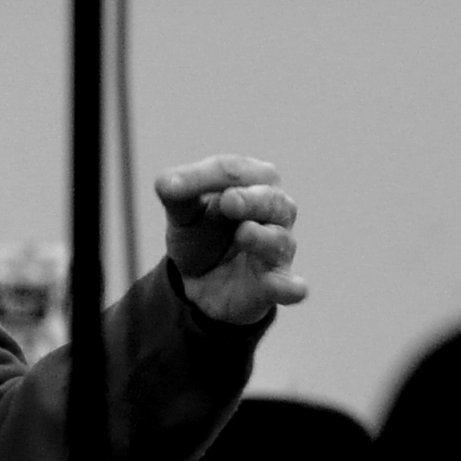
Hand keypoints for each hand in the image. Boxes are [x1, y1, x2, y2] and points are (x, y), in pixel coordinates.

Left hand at [156, 156, 304, 325]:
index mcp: (254, 185)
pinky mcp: (274, 285)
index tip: (174, 186)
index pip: (238, 171)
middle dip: (252, 200)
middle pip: (272, 201)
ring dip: (263, 238)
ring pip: (280, 241)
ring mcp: (277, 250)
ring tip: (243, 233)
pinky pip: (290, 287)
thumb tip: (166, 182)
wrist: (197, 282)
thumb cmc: (201, 234)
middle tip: (228, 201)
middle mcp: (274, 214)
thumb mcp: (183, 211)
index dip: (210, 176)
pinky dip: (292, 288)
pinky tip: (294, 289)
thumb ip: (175, 192)